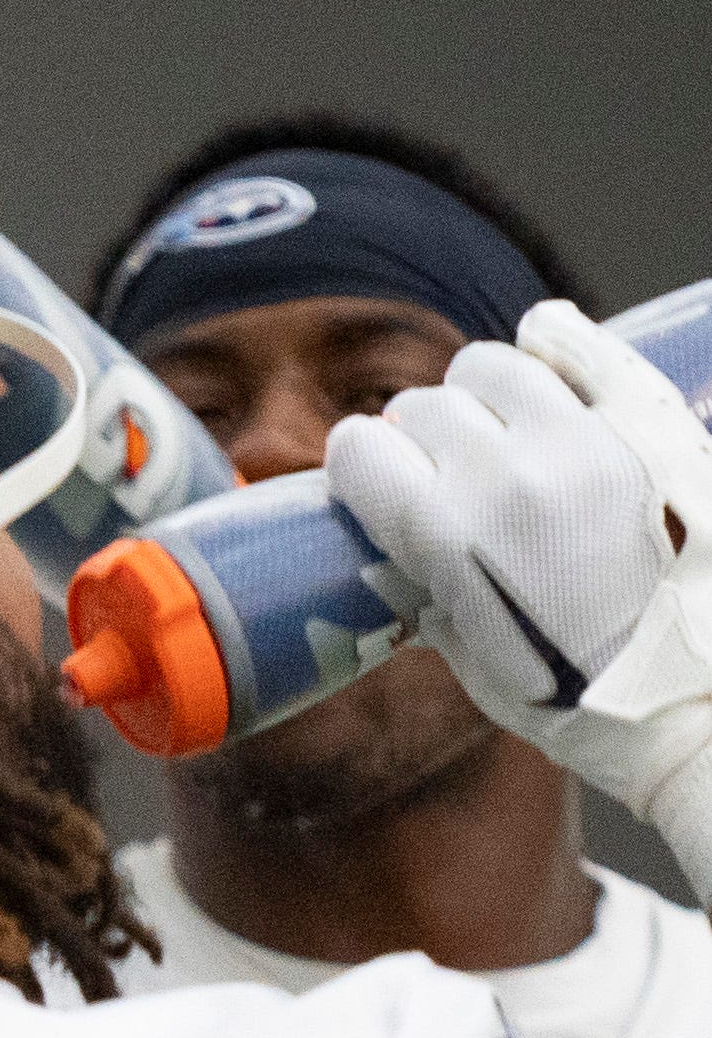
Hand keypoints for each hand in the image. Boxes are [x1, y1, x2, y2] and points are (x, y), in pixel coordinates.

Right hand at [326, 310, 711, 886]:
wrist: (690, 695)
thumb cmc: (577, 701)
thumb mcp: (471, 659)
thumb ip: (430, 591)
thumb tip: (406, 551)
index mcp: (449, 535)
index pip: (360, 450)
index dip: (359, 466)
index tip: (372, 482)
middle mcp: (508, 472)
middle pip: (423, 406)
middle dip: (418, 437)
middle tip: (442, 471)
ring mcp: (585, 439)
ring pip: (492, 364)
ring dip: (479, 392)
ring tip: (498, 424)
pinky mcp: (647, 421)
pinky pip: (581, 344)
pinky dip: (553, 337)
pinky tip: (544, 346)